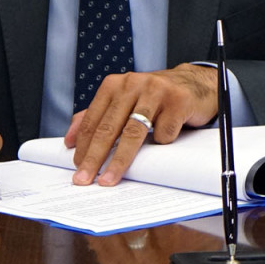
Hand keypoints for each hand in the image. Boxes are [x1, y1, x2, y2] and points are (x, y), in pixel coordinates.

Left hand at [65, 64, 219, 185]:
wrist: (195, 84)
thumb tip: (69, 140)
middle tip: (84, 178)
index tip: (77, 168)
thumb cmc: (155, 97)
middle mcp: (134, 84)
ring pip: (134, 132)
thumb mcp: (124, 101)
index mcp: (116, 84)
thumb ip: (97, 116)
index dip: (83, 146)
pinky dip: (160, 144)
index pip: (94, 119)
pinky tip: (162, 143)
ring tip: (109, 179)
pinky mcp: (178, 101)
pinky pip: (164, 132)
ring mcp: (157, 91)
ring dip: (119, 160)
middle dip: (94, 157)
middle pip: (110, 127)